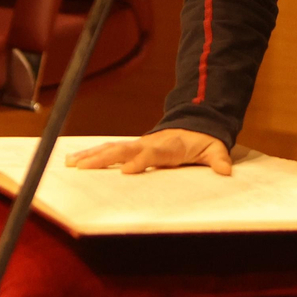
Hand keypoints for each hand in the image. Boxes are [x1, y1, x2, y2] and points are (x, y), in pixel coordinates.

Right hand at [66, 129, 232, 175]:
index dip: (139, 161)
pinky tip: (73, 160)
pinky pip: (108, 149)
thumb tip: (225, 170)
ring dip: (91, 156)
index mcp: (167, 146)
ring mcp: (137, 144)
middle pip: (123, 150)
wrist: (193, 125)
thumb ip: (218, 159)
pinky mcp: (130, 147)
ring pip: (111, 148)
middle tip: (83, 167)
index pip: (151, 154)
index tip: (126, 171)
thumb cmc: (201, 141)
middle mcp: (148, 143)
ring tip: (71, 163)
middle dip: (103, 158)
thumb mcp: (214, 148)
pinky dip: (90, 154)